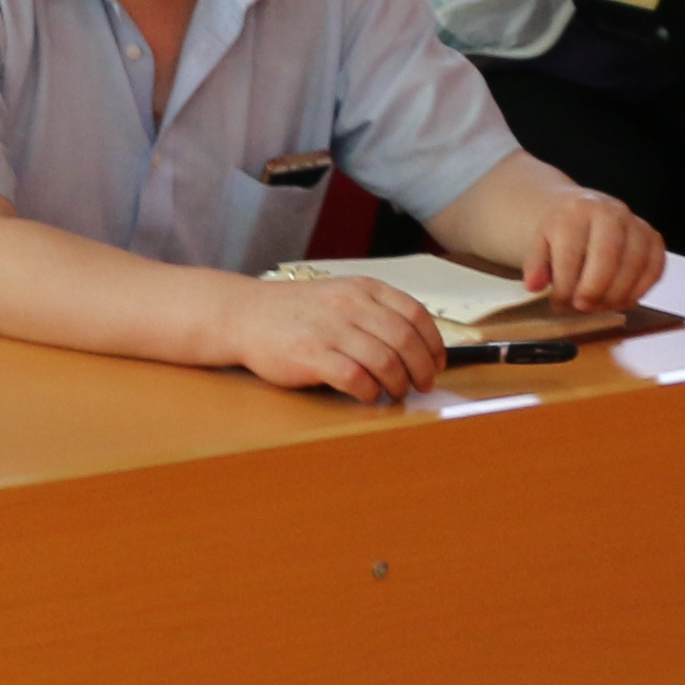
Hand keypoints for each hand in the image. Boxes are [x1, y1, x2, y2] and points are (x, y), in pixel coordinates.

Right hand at [217, 270, 445, 402]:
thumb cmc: (299, 312)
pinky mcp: (312, 355)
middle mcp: (349, 305)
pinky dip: (370, 392)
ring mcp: (330, 329)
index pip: (415, 314)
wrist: (246, 314)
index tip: (438, 363)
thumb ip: (375, 313)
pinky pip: (356, 378)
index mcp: (362, 289)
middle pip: (405, 340)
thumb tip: (418, 348)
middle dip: (422, 369)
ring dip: (398, 384)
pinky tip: (368, 395)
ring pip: (386, 361)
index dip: (434, 344)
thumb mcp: (341, 295)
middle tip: (422, 385)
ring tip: (395, 393)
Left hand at [512, 186, 668, 311]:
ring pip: (634, 264)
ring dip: (617, 294)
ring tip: (601, 306)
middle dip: (594, 289)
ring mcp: (635, 223)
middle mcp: (610, 211)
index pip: (572, 252)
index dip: (565, 285)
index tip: (559, 303)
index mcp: (577, 210)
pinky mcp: (653, 237)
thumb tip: (534, 286)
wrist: (582, 210)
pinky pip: (656, 267)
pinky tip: (624, 299)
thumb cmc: (562, 232)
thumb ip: (536, 264)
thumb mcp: (540, 242)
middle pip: (607, 255)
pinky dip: (641, 289)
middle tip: (583, 307)